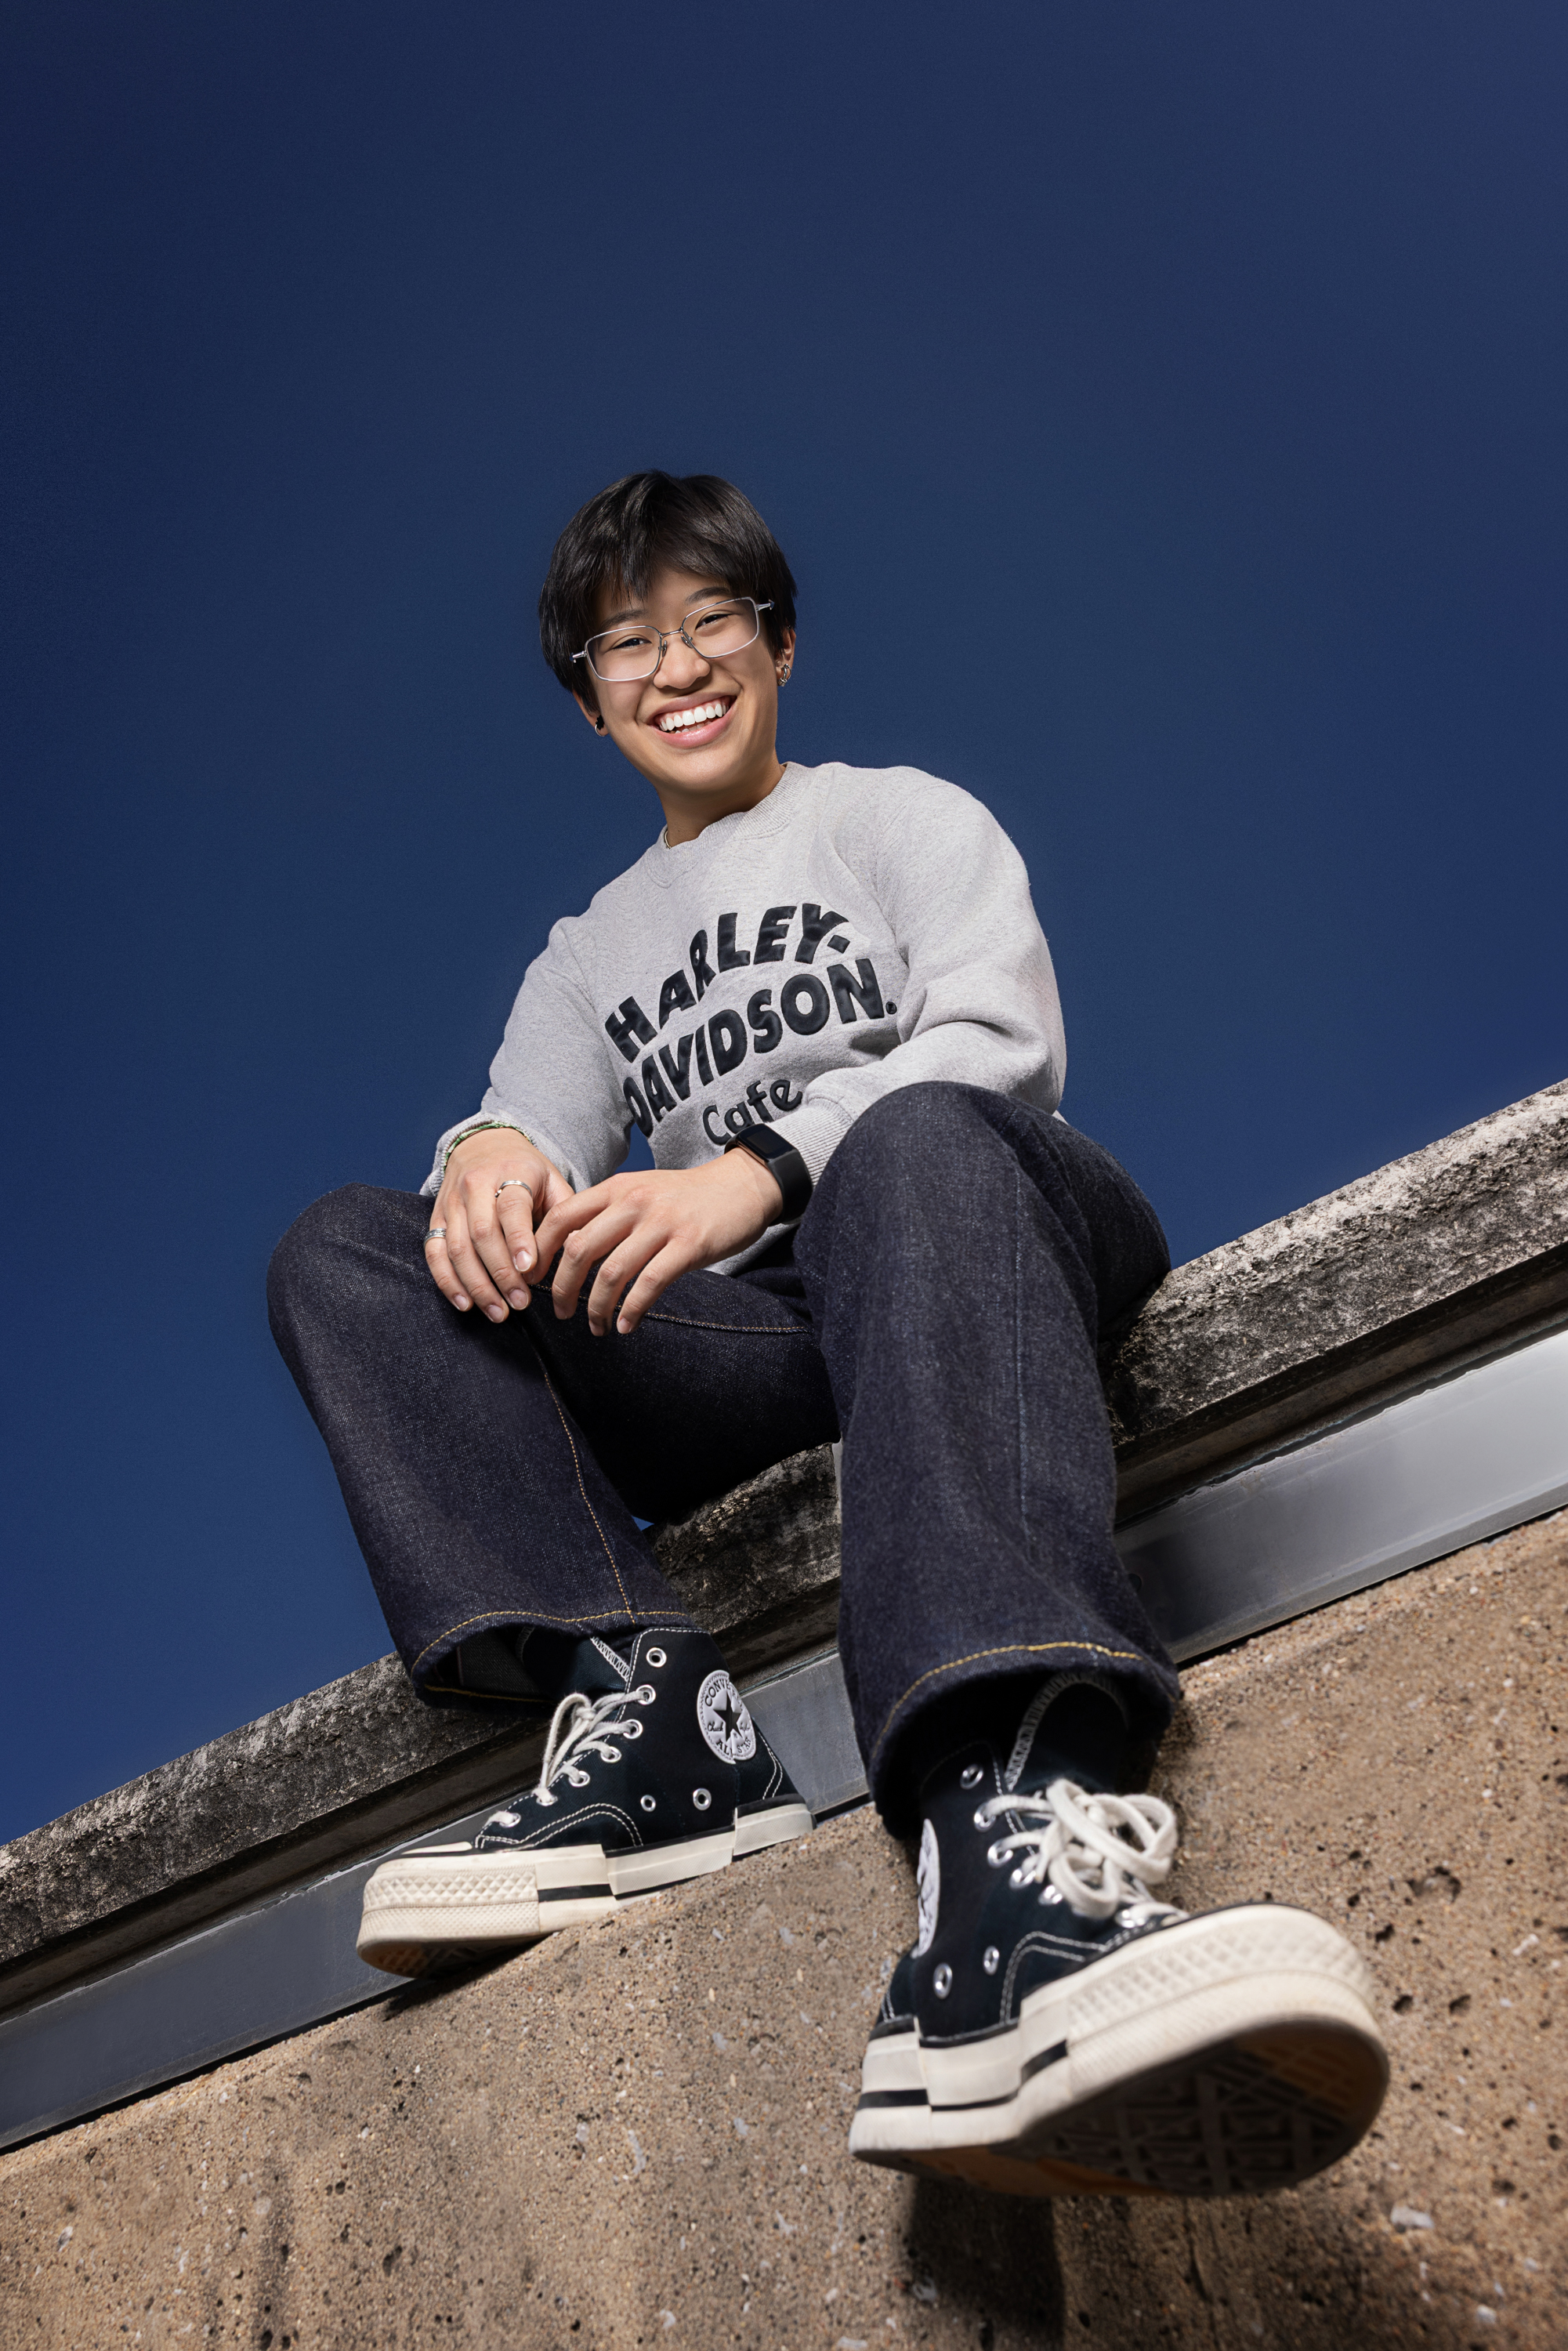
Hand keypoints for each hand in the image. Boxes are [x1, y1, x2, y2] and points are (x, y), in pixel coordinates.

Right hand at [424, 1129, 574, 1322]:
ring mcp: (452, 1202)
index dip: (518, 1240)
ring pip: (458, 1247)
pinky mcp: (437, 1217)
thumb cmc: (527, 1171)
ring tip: (498, 1312)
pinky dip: (447, 1281)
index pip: (511, 1208)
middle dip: (501, 1273)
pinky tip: (465, 1303)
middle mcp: (475, 1185)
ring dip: (477, 1285)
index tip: (528, 1269)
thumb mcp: (553, 1180)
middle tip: (520, 1303)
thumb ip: (565, 1212)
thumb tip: (578, 1247)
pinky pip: (435, 1252)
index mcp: (511, 1172)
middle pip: (482, 1233)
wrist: (485, 1145)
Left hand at [534, 1150, 783, 1336]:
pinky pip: (648, 1284)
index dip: (539, 1252)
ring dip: (597, 1308)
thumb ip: (607, 1213)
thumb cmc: (686, 1197)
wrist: (742, 1185)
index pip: (561, 1217)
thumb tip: (568, 1251)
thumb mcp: (641, 1191)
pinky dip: (631, 1310)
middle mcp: (633, 1201)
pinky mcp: (688, 1244)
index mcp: (616, 1188)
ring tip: (596, 1326)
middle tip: (560, 1312)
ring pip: (611, 1272)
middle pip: (579, 1249)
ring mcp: (661, 1222)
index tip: (531, 1280)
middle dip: (562, 1288)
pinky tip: (626, 1325)